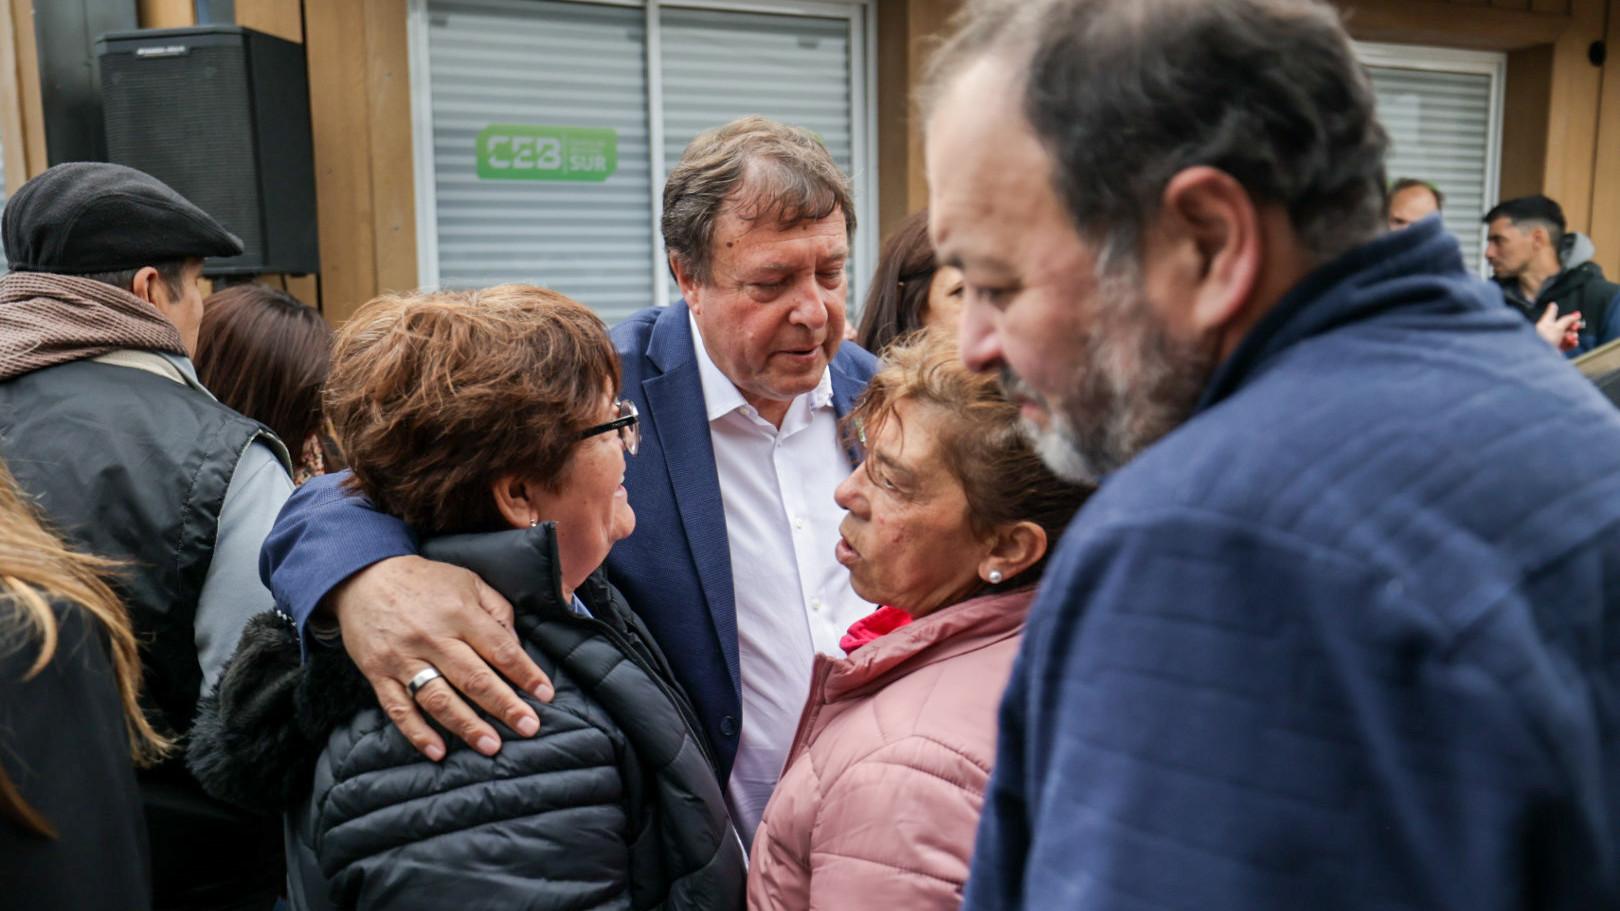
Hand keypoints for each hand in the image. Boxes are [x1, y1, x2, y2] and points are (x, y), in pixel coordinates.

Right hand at [329, 555, 553, 760]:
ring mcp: (403, 657)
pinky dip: (417, 732)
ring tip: (491, 746)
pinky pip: (398, 708)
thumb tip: (516, 647)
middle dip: (504, 706)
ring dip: (466, 725)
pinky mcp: (378, 673)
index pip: (500, 648)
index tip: (545, 694)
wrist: (363, 576)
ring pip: (438, 698)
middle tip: (529, 727)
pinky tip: (438, 751)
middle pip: (473, 678)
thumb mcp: (468, 582)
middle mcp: (432, 637)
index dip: (525, 673)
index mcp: (459, 613)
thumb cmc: (425, 581)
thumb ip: (497, 611)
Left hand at [1536, 304, 1581, 352]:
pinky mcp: (1555, 350)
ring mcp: (1551, 341)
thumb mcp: (1558, 327)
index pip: (1550, 314)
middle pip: (1562, 326)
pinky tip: (1574, 343)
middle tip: (1576, 326)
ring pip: (1565, 336)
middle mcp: (1547, 331)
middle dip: (1571, 326)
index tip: (1553, 304)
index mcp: (1545, 323)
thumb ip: (1568, 320)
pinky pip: (1565, 345)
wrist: (1541, 356)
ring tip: (1573, 337)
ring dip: (1572, 335)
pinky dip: (1570, 343)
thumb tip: (1576, 314)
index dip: (1553, 309)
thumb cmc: (1545, 339)